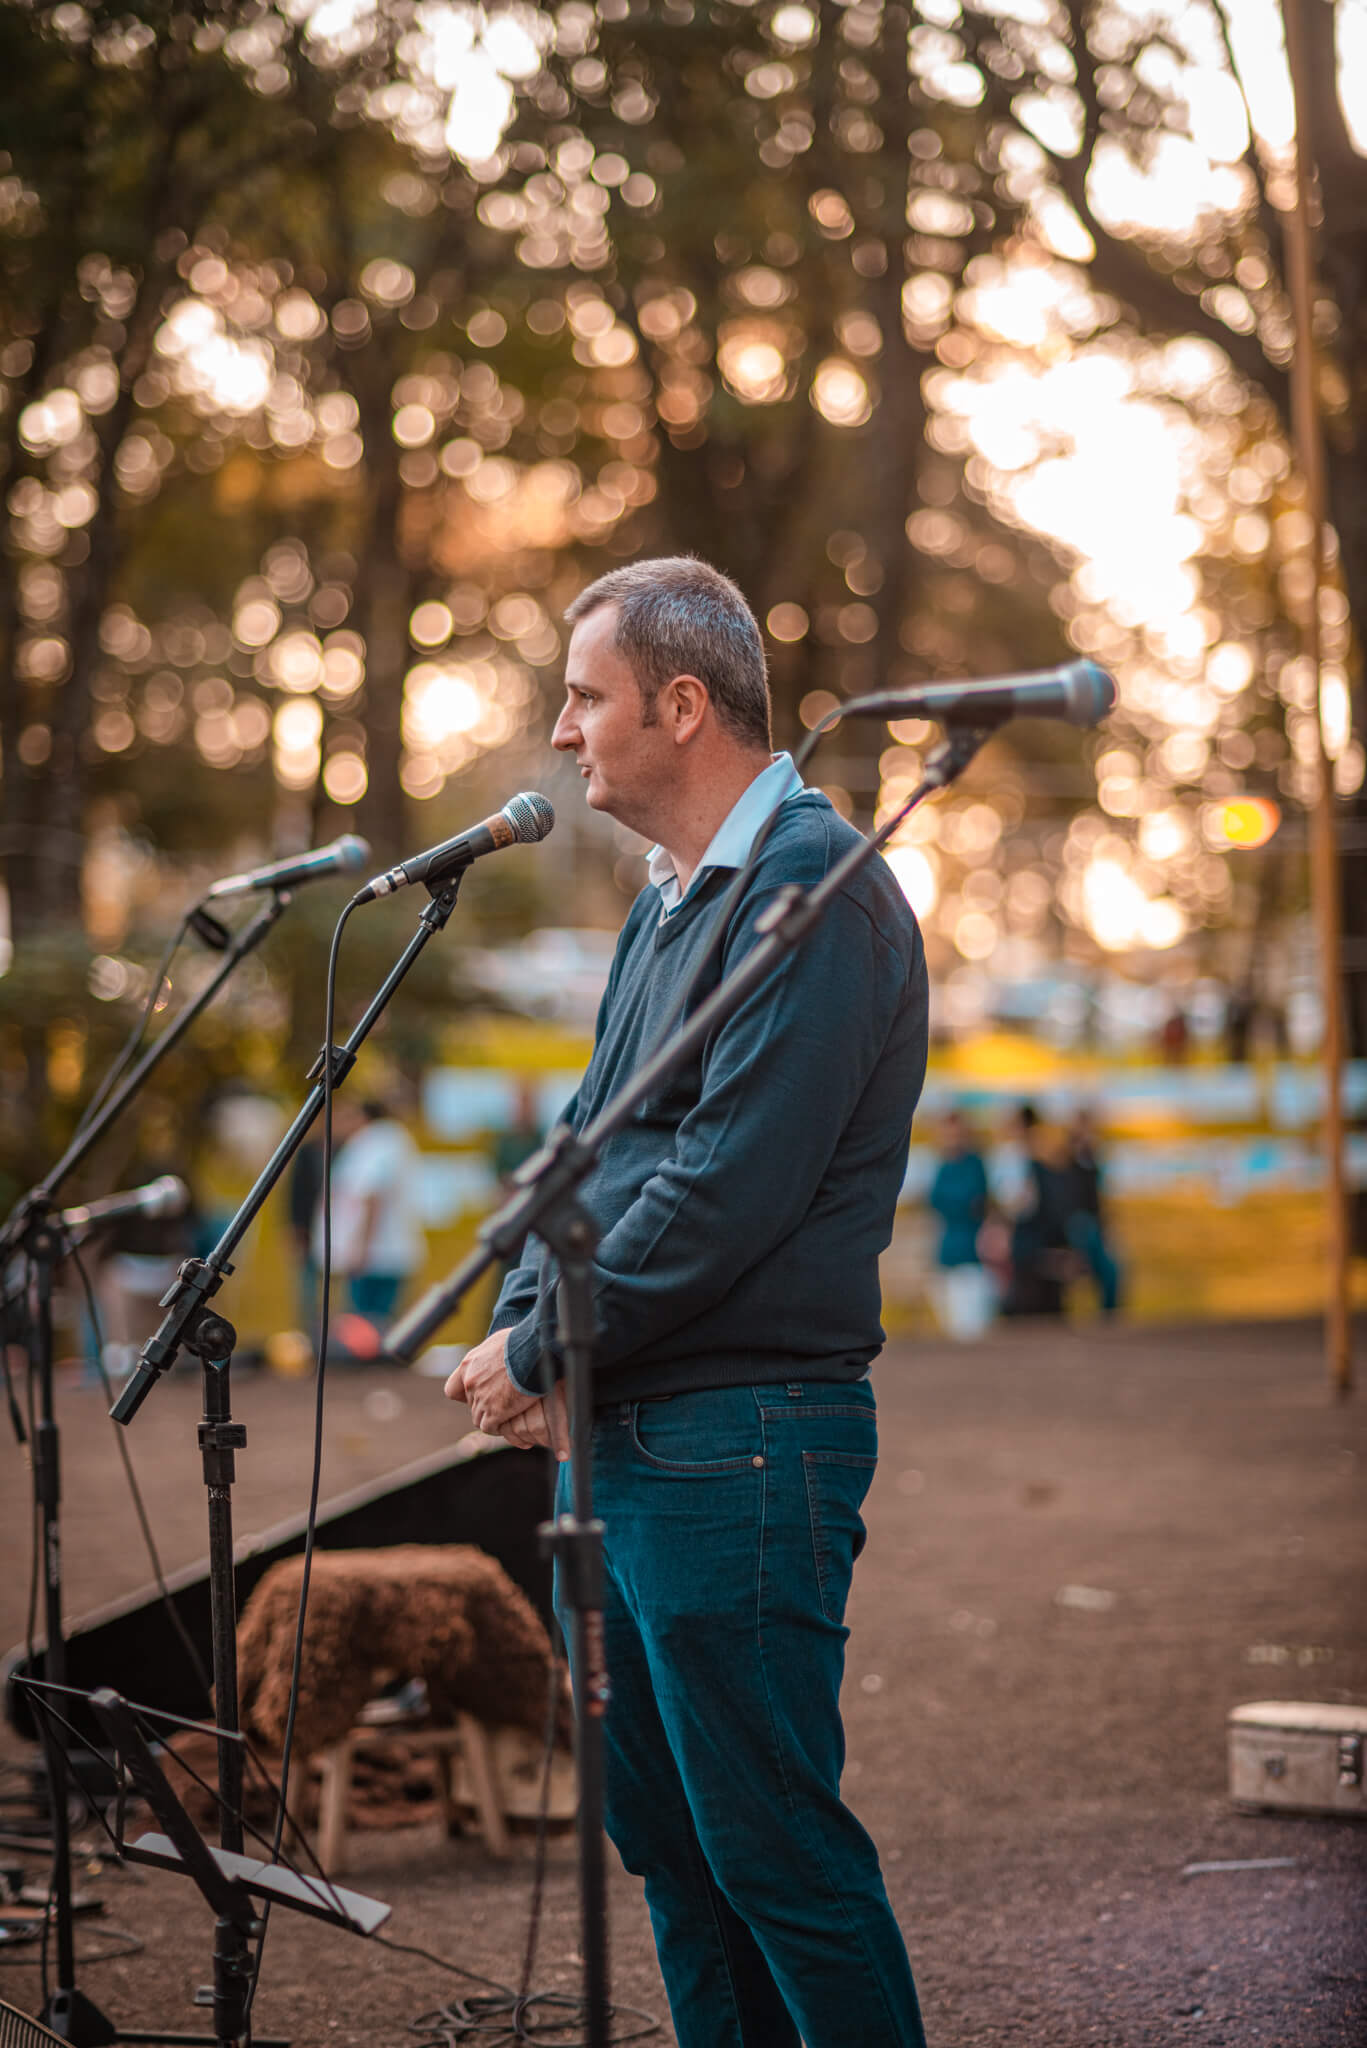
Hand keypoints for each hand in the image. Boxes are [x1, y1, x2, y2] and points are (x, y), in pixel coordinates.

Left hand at [444, 1333, 570, 1459]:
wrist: (533, 1350)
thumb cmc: (522, 1341)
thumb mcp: (498, 1342)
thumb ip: (491, 1355)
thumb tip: (497, 1354)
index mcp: (469, 1365)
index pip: (453, 1389)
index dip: (464, 1395)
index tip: (478, 1393)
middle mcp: (470, 1383)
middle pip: (471, 1404)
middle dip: (485, 1405)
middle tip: (503, 1402)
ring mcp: (481, 1398)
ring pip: (479, 1418)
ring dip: (492, 1418)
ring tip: (507, 1416)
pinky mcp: (494, 1411)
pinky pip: (489, 1427)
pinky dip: (498, 1428)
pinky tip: (509, 1423)